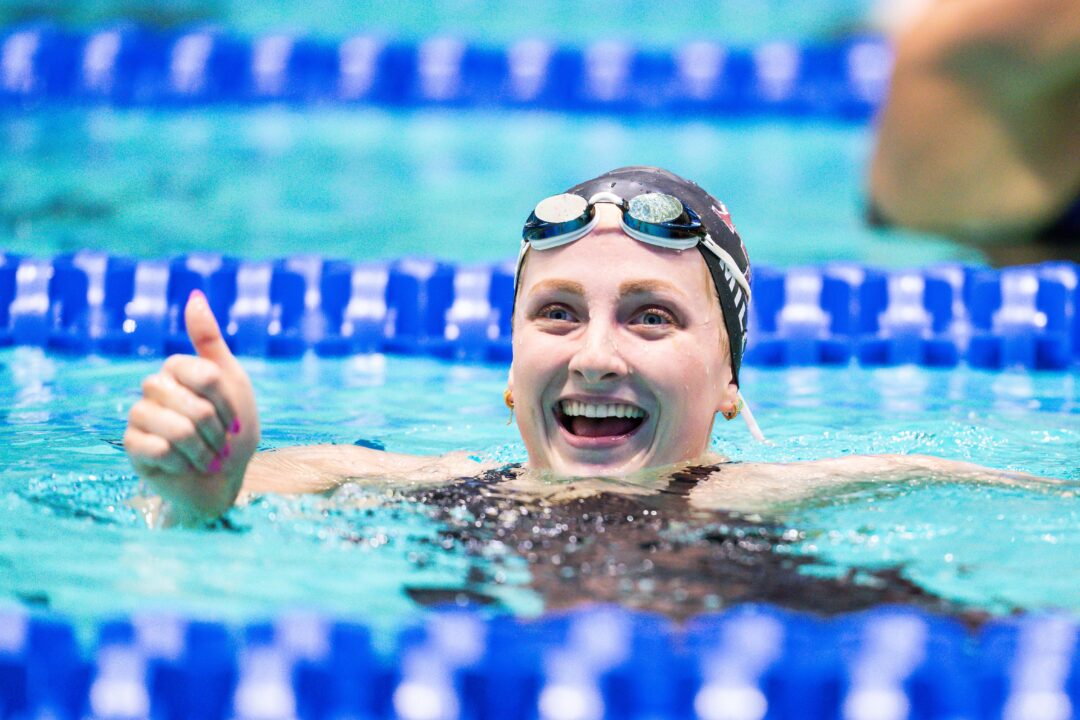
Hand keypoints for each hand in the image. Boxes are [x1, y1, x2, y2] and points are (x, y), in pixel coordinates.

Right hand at [123, 290, 260, 525]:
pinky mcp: (131, 445)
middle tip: (220, 442)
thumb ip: (209, 341)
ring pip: (176, 429)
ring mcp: (139, 415)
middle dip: (217, 431)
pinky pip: (158, 449)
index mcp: (178, 368)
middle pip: (193, 405)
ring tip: (205, 457)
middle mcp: (154, 387)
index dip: (226, 403)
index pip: (205, 376)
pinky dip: (181, 463)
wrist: (221, 478)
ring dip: (202, 450)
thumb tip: (194, 295)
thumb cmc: (231, 430)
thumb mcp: (233, 382)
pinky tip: (182, 465)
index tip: (234, 418)